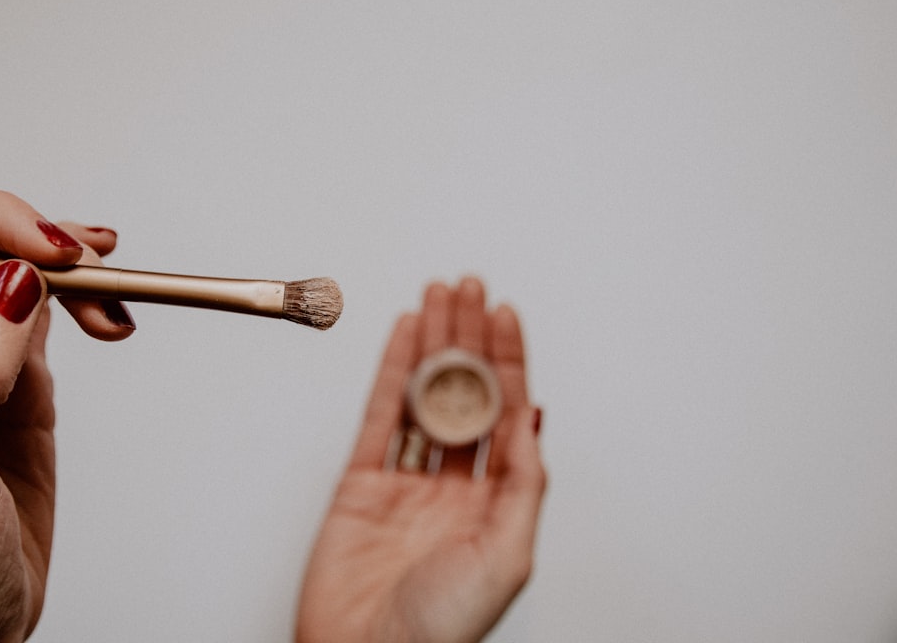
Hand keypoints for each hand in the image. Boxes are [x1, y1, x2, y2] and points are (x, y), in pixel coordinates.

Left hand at [0, 191, 134, 641]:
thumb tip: (8, 284)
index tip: (47, 248)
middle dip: (32, 239)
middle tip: (92, 267)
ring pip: (13, 268)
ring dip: (69, 268)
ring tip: (111, 302)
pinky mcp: (14, 379)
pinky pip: (46, 309)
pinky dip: (85, 300)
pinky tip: (108, 316)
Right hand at [296, 277, 545, 642]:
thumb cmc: (440, 630)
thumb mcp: (506, 556)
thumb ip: (524, 483)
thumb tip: (534, 419)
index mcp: (495, 503)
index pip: (506, 414)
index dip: (508, 360)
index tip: (506, 315)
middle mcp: (454, 486)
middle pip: (464, 394)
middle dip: (469, 338)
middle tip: (470, 287)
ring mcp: (406, 481)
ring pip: (423, 395)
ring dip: (432, 344)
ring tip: (438, 296)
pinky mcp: (362, 483)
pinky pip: (379, 416)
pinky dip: (389, 373)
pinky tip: (402, 338)